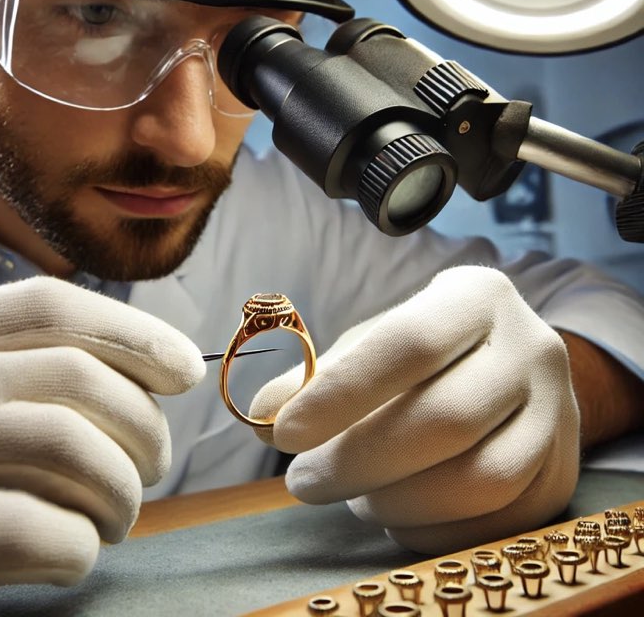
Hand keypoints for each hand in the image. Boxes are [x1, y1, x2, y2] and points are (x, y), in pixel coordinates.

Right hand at [0, 277, 203, 616]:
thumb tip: (118, 392)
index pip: (54, 305)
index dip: (136, 330)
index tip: (184, 365)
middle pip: (82, 378)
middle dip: (145, 426)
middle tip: (153, 467)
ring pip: (74, 449)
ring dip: (122, 491)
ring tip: (121, 516)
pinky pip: (40, 533)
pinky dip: (78, 548)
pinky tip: (70, 557)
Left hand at [250, 266, 579, 552]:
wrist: (510, 367)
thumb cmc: (424, 352)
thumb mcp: (373, 343)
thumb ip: (318, 376)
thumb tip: (263, 415)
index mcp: (476, 297)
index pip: (409, 343)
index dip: (342, 393)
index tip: (285, 433)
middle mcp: (531, 347)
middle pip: (446, 418)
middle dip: (359, 460)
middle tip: (302, 480)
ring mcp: (558, 413)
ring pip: (480, 479)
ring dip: (399, 500)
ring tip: (354, 495)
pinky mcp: (563, 472)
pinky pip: (500, 521)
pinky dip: (434, 530)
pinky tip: (395, 514)